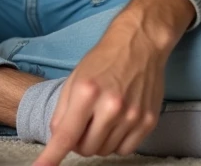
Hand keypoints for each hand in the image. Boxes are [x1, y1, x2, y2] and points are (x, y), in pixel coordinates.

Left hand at [34, 0, 194, 165]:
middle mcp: (111, 106)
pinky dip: (116, 143)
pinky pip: (126, 149)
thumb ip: (64, 111)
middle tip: (83, 123)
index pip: (66, 134)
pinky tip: (116, 124)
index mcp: (86, 92)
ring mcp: (132, 115)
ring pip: (105, 150)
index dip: (52, 156)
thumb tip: (58, 139)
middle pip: (86, 148)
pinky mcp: (149, 121)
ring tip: (101, 118)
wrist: (139, 45)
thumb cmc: (102, 60)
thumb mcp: (74, 79)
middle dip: (78, 142)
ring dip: (97, 142)